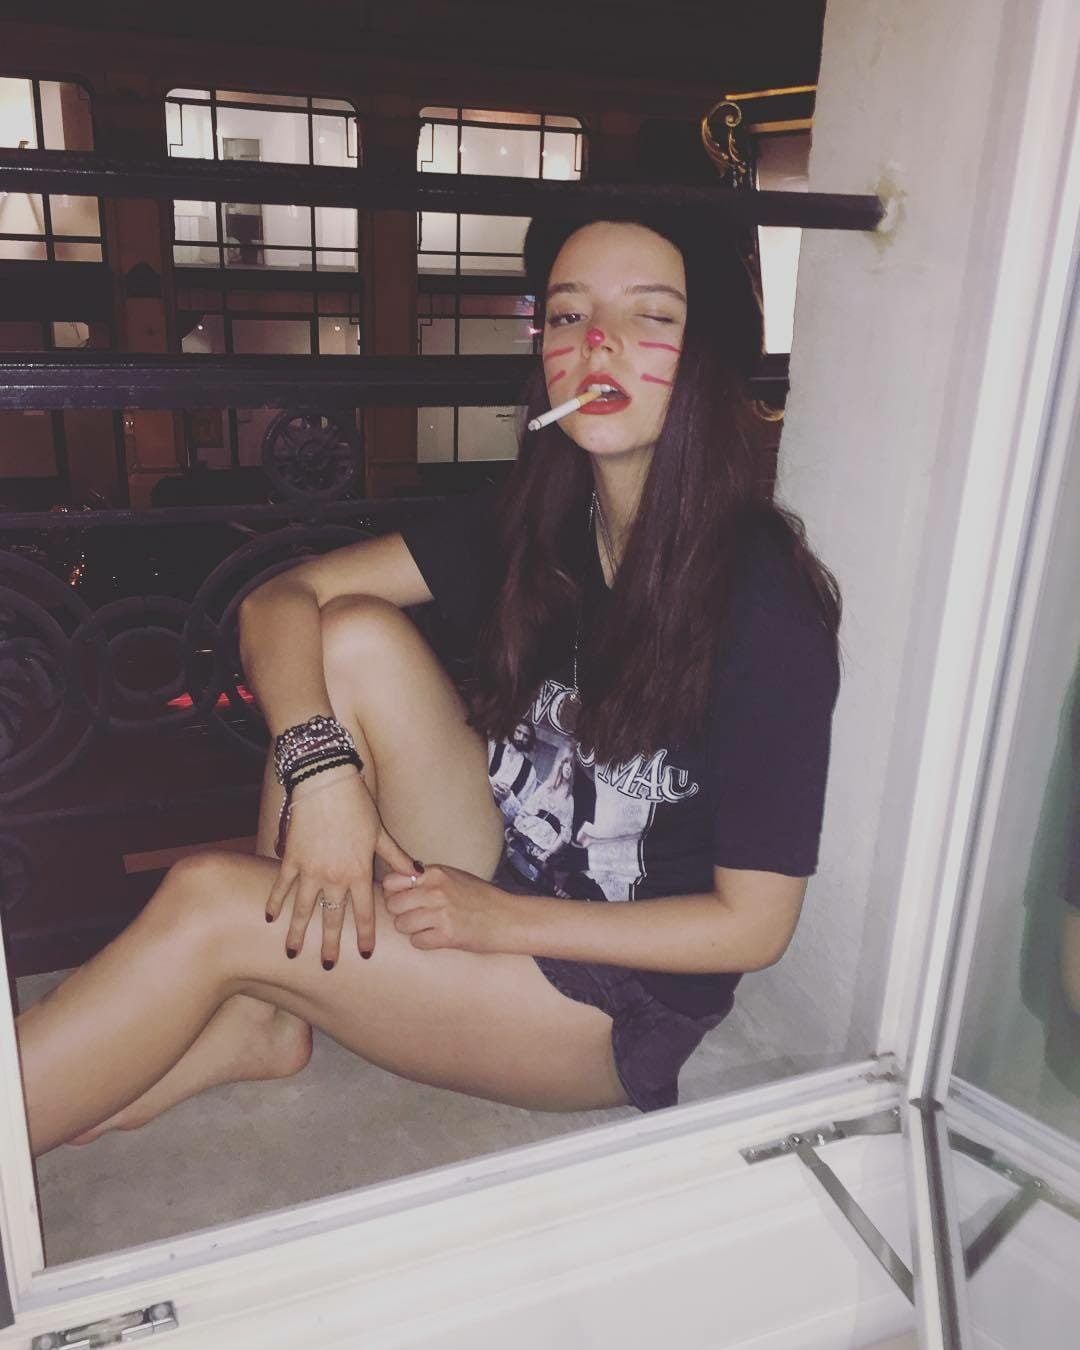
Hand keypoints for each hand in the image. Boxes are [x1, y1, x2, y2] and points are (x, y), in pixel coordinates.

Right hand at [265, 767, 414, 965]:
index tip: (365, 954)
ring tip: (293, 952)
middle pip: (333, 919)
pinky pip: (281, 886)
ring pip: (303, 910)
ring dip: (298, 933)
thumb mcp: (381, 834)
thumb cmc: (358, 806)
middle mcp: (335, 877)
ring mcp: (310, 870)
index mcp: (359, 872)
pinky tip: (270, 918)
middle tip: (328, 966)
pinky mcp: (291, 859)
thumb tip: (418, 874)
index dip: (365, 935)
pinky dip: (275, 902)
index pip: (365, 912)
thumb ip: (397, 858)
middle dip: (330, 944)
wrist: (326, 783)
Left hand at [381, 863, 521, 953]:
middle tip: (414, 916)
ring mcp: (441, 913)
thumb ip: (425, 878)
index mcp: (435, 873)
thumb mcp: (453, 877)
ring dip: (411, 929)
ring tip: (426, 927)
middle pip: (393, 904)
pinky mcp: (447, 935)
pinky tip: (436, 937)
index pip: (392, 881)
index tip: (402, 899)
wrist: (507, 918)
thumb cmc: (480, 897)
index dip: (393, 892)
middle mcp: (436, 890)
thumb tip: (393, 884)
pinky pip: (417, 941)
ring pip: (402, 924)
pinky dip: (423, 942)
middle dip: (400, 913)